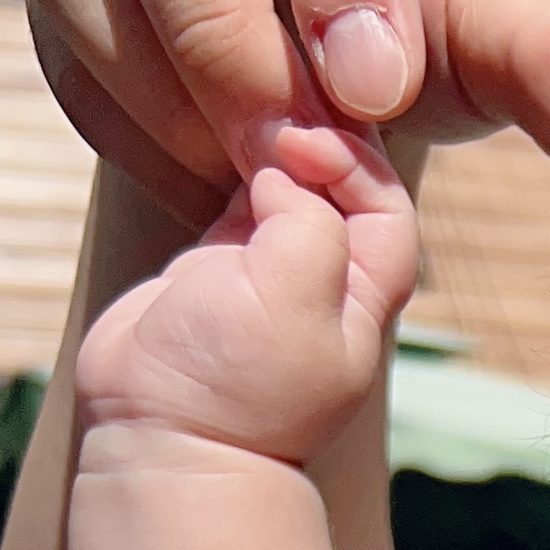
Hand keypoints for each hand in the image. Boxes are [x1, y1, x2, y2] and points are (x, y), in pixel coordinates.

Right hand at [77, 125, 417, 462]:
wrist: (162, 434)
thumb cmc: (240, 383)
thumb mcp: (297, 296)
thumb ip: (310, 218)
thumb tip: (281, 166)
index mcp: (366, 289)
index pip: (387, 198)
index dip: (351, 158)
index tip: (296, 144)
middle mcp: (328, 272)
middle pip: (341, 178)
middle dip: (310, 136)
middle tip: (262, 115)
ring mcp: (273, 263)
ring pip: (290, 176)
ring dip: (269, 143)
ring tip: (235, 118)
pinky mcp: (221, 257)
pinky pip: (238, 186)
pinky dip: (231, 156)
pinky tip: (210, 137)